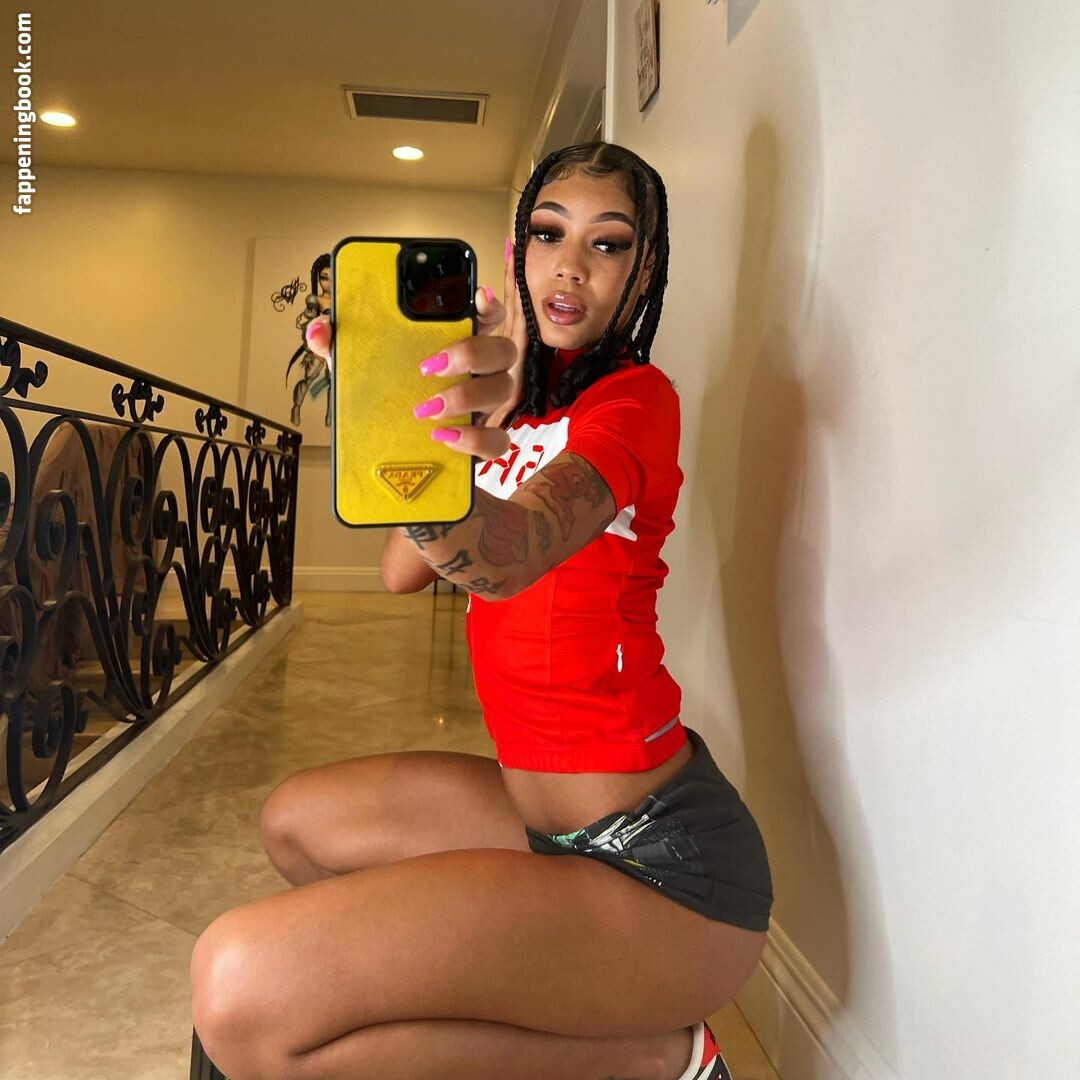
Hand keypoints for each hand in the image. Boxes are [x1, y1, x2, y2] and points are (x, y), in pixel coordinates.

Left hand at [304, 239, 528, 460]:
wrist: (388, 453)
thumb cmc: (382, 398)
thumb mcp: (357, 369)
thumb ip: (340, 346)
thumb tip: (320, 329)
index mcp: (455, 343)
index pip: (488, 314)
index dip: (489, 305)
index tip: (476, 298)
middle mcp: (479, 372)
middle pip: (502, 350)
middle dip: (472, 353)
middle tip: (429, 366)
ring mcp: (484, 406)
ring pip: (503, 390)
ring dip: (466, 397)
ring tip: (426, 409)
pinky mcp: (482, 440)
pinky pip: (497, 440)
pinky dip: (475, 439)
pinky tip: (444, 438)